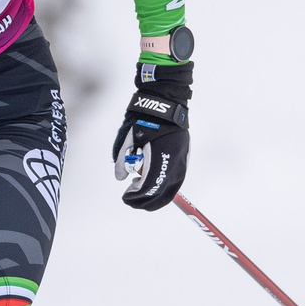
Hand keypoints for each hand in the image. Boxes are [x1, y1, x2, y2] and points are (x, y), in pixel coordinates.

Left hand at [110, 61, 189, 211]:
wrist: (166, 104)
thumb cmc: (144, 119)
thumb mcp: (128, 137)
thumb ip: (121, 159)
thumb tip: (120, 179)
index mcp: (158, 157)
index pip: (147, 187)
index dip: (135, 196)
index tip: (125, 196)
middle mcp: (173, 162)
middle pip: (160, 193)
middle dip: (145, 201)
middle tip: (131, 200)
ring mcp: (181, 161)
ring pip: (171, 190)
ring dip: (156, 196)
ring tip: (141, 191)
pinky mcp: (184, 159)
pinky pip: (176, 181)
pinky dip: (165, 188)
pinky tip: (154, 186)